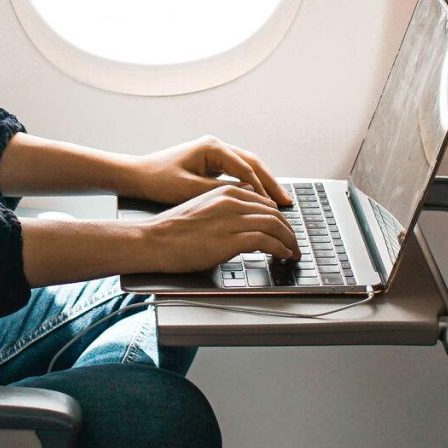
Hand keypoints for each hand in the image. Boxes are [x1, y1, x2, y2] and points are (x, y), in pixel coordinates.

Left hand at [124, 135, 291, 208]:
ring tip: (279, 200)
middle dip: (271, 183)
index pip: (246, 169)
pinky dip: (251, 183)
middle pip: (253, 163)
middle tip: (287, 201)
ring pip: (248, 166)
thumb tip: (248, 195)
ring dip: (263, 183)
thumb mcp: (190, 189)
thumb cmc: (159, 181)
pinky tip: (258, 197)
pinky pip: (238, 171)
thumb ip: (220, 191)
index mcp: (212, 148)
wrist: (138, 175)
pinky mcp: (211, 161)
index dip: (262, 189)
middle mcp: (216, 146)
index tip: (274, 206)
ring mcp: (214, 152)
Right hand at [134, 183, 299, 273]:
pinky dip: (281, 249)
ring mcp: (232, 219)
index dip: (279, 218)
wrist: (154, 240)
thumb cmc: (173, 230)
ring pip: (275, 225)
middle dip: (288, 230)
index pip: (263, 202)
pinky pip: (267, 241)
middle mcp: (232, 201)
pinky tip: (283, 255)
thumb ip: (224, 210)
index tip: (283, 230)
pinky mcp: (231, 239)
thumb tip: (243, 223)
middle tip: (294, 243)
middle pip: (274, 213)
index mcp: (225, 191)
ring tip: (293, 252)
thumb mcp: (202, 208)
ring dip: (289, 241)